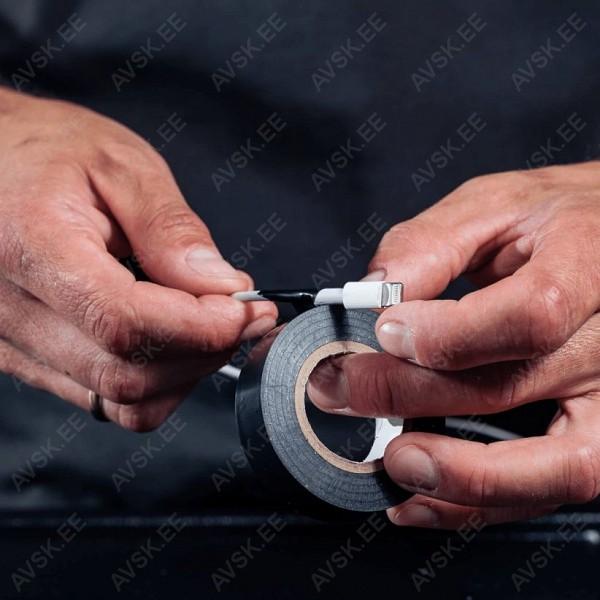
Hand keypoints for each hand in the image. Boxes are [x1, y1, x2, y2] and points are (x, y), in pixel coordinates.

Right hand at [0, 88, 275, 429]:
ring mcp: (9, 342)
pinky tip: (171, 340)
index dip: (200, 328)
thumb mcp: (122, 166)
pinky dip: (153, 381)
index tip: (244, 310)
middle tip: (241, 315)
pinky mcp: (23, 358)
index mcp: (30, 244)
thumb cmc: (48, 152)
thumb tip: (221, 287)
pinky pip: (101, 399)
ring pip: (119, 399)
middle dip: (204, 352)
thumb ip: (172, 230)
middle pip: (126, 373)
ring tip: (208, 323)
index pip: (124, 322)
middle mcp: (6, 307)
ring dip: (183, 370)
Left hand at [309, 163, 599, 527]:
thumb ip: (431, 244)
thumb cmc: (558, 221)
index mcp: (590, 265)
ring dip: (458, 478)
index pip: (530, 315)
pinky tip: (421, 499)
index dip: (448, 335)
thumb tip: (371, 294)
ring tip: (391, 463)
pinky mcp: (598, 431)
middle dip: (407, 396)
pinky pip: (548, 486)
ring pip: (553, 467)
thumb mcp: (496, 205)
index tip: (384, 332)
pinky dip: (479, 503)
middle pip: (512, 388)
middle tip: (340, 389)